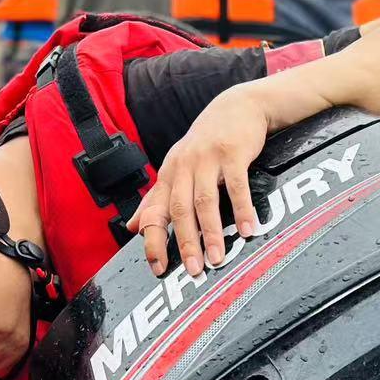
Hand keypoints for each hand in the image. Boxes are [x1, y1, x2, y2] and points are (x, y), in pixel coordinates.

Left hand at [128, 84, 271, 278]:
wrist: (237, 107)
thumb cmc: (206, 144)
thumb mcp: (176, 167)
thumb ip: (156, 199)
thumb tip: (132, 228)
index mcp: (168, 175)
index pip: (154, 212)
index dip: (153, 241)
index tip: (157, 268)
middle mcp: (182, 167)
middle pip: (179, 210)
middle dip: (184, 243)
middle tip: (193, 271)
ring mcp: (207, 159)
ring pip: (205, 201)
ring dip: (211, 232)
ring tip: (217, 258)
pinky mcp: (232, 153)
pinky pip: (236, 185)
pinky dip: (241, 209)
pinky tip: (247, 230)